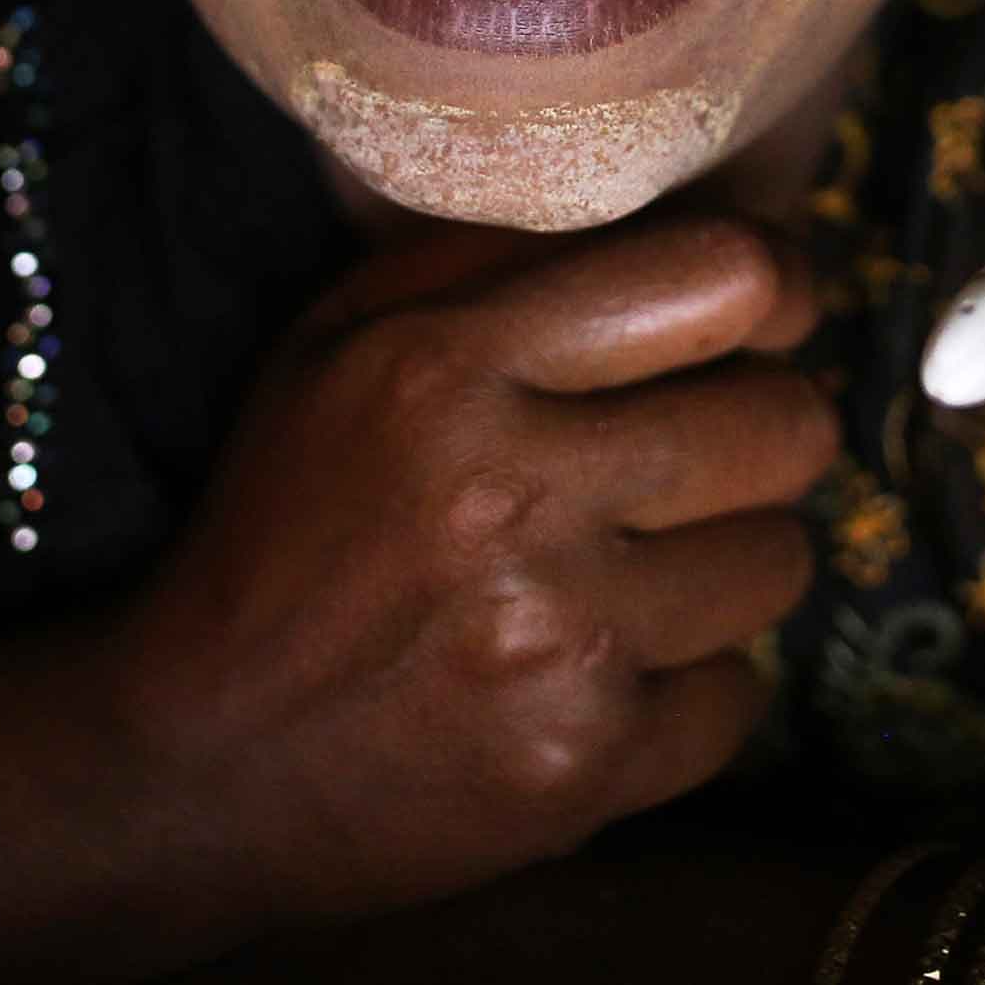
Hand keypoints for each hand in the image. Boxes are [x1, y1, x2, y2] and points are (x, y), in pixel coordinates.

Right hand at [86, 209, 833, 933]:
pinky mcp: (587, 766)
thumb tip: (683, 217)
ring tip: (642, 569)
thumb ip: (493, 260)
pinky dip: (689, 687)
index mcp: (446, 366)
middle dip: (765, 430)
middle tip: (707, 452)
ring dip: (730, 561)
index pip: (722, 278)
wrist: (197, 762)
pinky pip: (741, 696)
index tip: (767, 315)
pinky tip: (603, 674)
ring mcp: (558, 641)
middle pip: (787, 424)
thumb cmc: (289, 526)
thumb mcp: (340, 344)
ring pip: (781, 561)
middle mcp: (511, 495)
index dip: (777, 288)